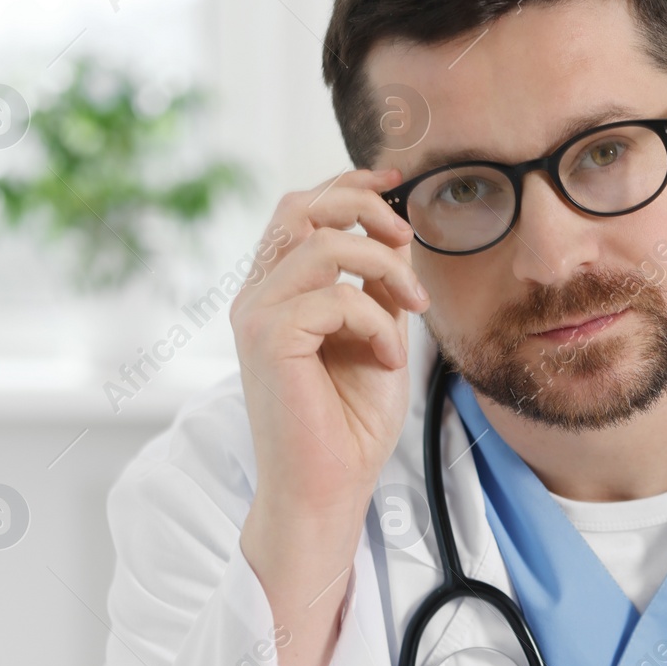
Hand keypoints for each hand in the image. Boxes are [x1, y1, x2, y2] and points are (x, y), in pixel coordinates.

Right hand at [230, 167, 427, 665]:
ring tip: (411, 310)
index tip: (395, 178)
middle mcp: (256, 296)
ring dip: (383, 268)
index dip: (348, 182)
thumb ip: (376, 286)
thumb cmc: (352, 421)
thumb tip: (396, 238)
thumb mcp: (376, 334)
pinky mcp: (266, 338)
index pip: (302, 210)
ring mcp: (255, 314)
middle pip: (301, 206)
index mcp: (277, 290)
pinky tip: (386, 356)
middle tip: (407, 239)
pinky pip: (333, 295)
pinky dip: (374, 318)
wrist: (331, 487)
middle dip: (362, 206)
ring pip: (323, 244)